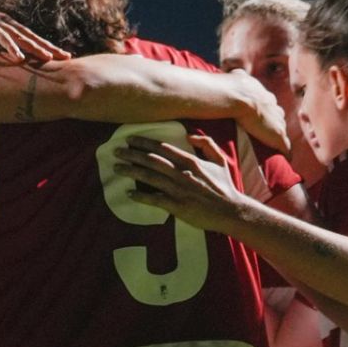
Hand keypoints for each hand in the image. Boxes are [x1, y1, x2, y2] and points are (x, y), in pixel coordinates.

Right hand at [0, 0, 69, 63]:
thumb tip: (2, 54)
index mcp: (6, 24)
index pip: (30, 37)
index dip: (45, 45)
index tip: (60, 56)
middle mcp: (5, 20)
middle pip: (31, 35)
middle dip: (49, 46)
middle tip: (66, 56)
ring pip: (20, 36)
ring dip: (35, 47)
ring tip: (48, 58)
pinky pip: (0, 37)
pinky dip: (11, 47)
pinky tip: (19, 57)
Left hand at [114, 131, 250, 231]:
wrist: (231, 211)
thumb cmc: (225, 186)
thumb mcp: (220, 160)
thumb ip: (207, 144)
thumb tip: (190, 135)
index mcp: (191, 161)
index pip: (162, 148)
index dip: (144, 143)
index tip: (130, 139)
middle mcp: (182, 173)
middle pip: (152, 160)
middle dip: (132, 154)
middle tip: (116, 150)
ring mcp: (178, 190)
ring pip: (150, 177)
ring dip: (131, 171)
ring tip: (117, 167)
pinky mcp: (176, 206)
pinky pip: (154, 199)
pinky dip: (140, 196)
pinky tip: (128, 193)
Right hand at [232, 77, 289, 150]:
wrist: (238, 96)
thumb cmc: (232, 88)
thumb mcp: (237, 77)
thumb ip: (237, 77)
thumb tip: (232, 72)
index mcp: (263, 94)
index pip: (268, 103)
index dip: (266, 109)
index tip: (262, 114)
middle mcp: (273, 106)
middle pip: (277, 115)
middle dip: (275, 121)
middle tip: (270, 129)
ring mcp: (276, 121)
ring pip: (281, 129)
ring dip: (279, 135)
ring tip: (276, 143)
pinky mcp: (277, 135)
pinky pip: (285, 145)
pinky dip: (286, 151)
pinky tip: (287, 157)